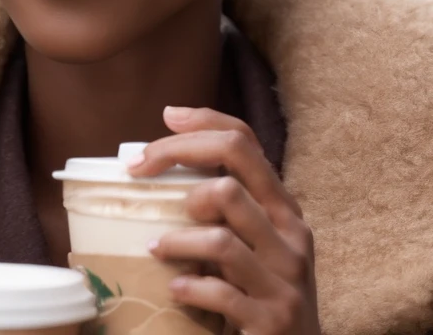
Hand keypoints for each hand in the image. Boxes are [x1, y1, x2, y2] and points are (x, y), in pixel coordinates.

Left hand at [128, 107, 318, 334]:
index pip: (246, 141)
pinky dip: (190, 287)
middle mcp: (291, 231)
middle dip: (179, 156)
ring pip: (221, 232)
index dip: (205, 122)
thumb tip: (164, 169)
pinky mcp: (272, 317)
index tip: (166, 118)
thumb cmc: (261, 296)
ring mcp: (286, 275)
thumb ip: (227, 211)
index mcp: (283, 207)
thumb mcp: (253, 244)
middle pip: (234, 164)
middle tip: (141, 173)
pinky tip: (175, 289)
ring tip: (156, 247)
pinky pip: (221, 291)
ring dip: (177, 238)